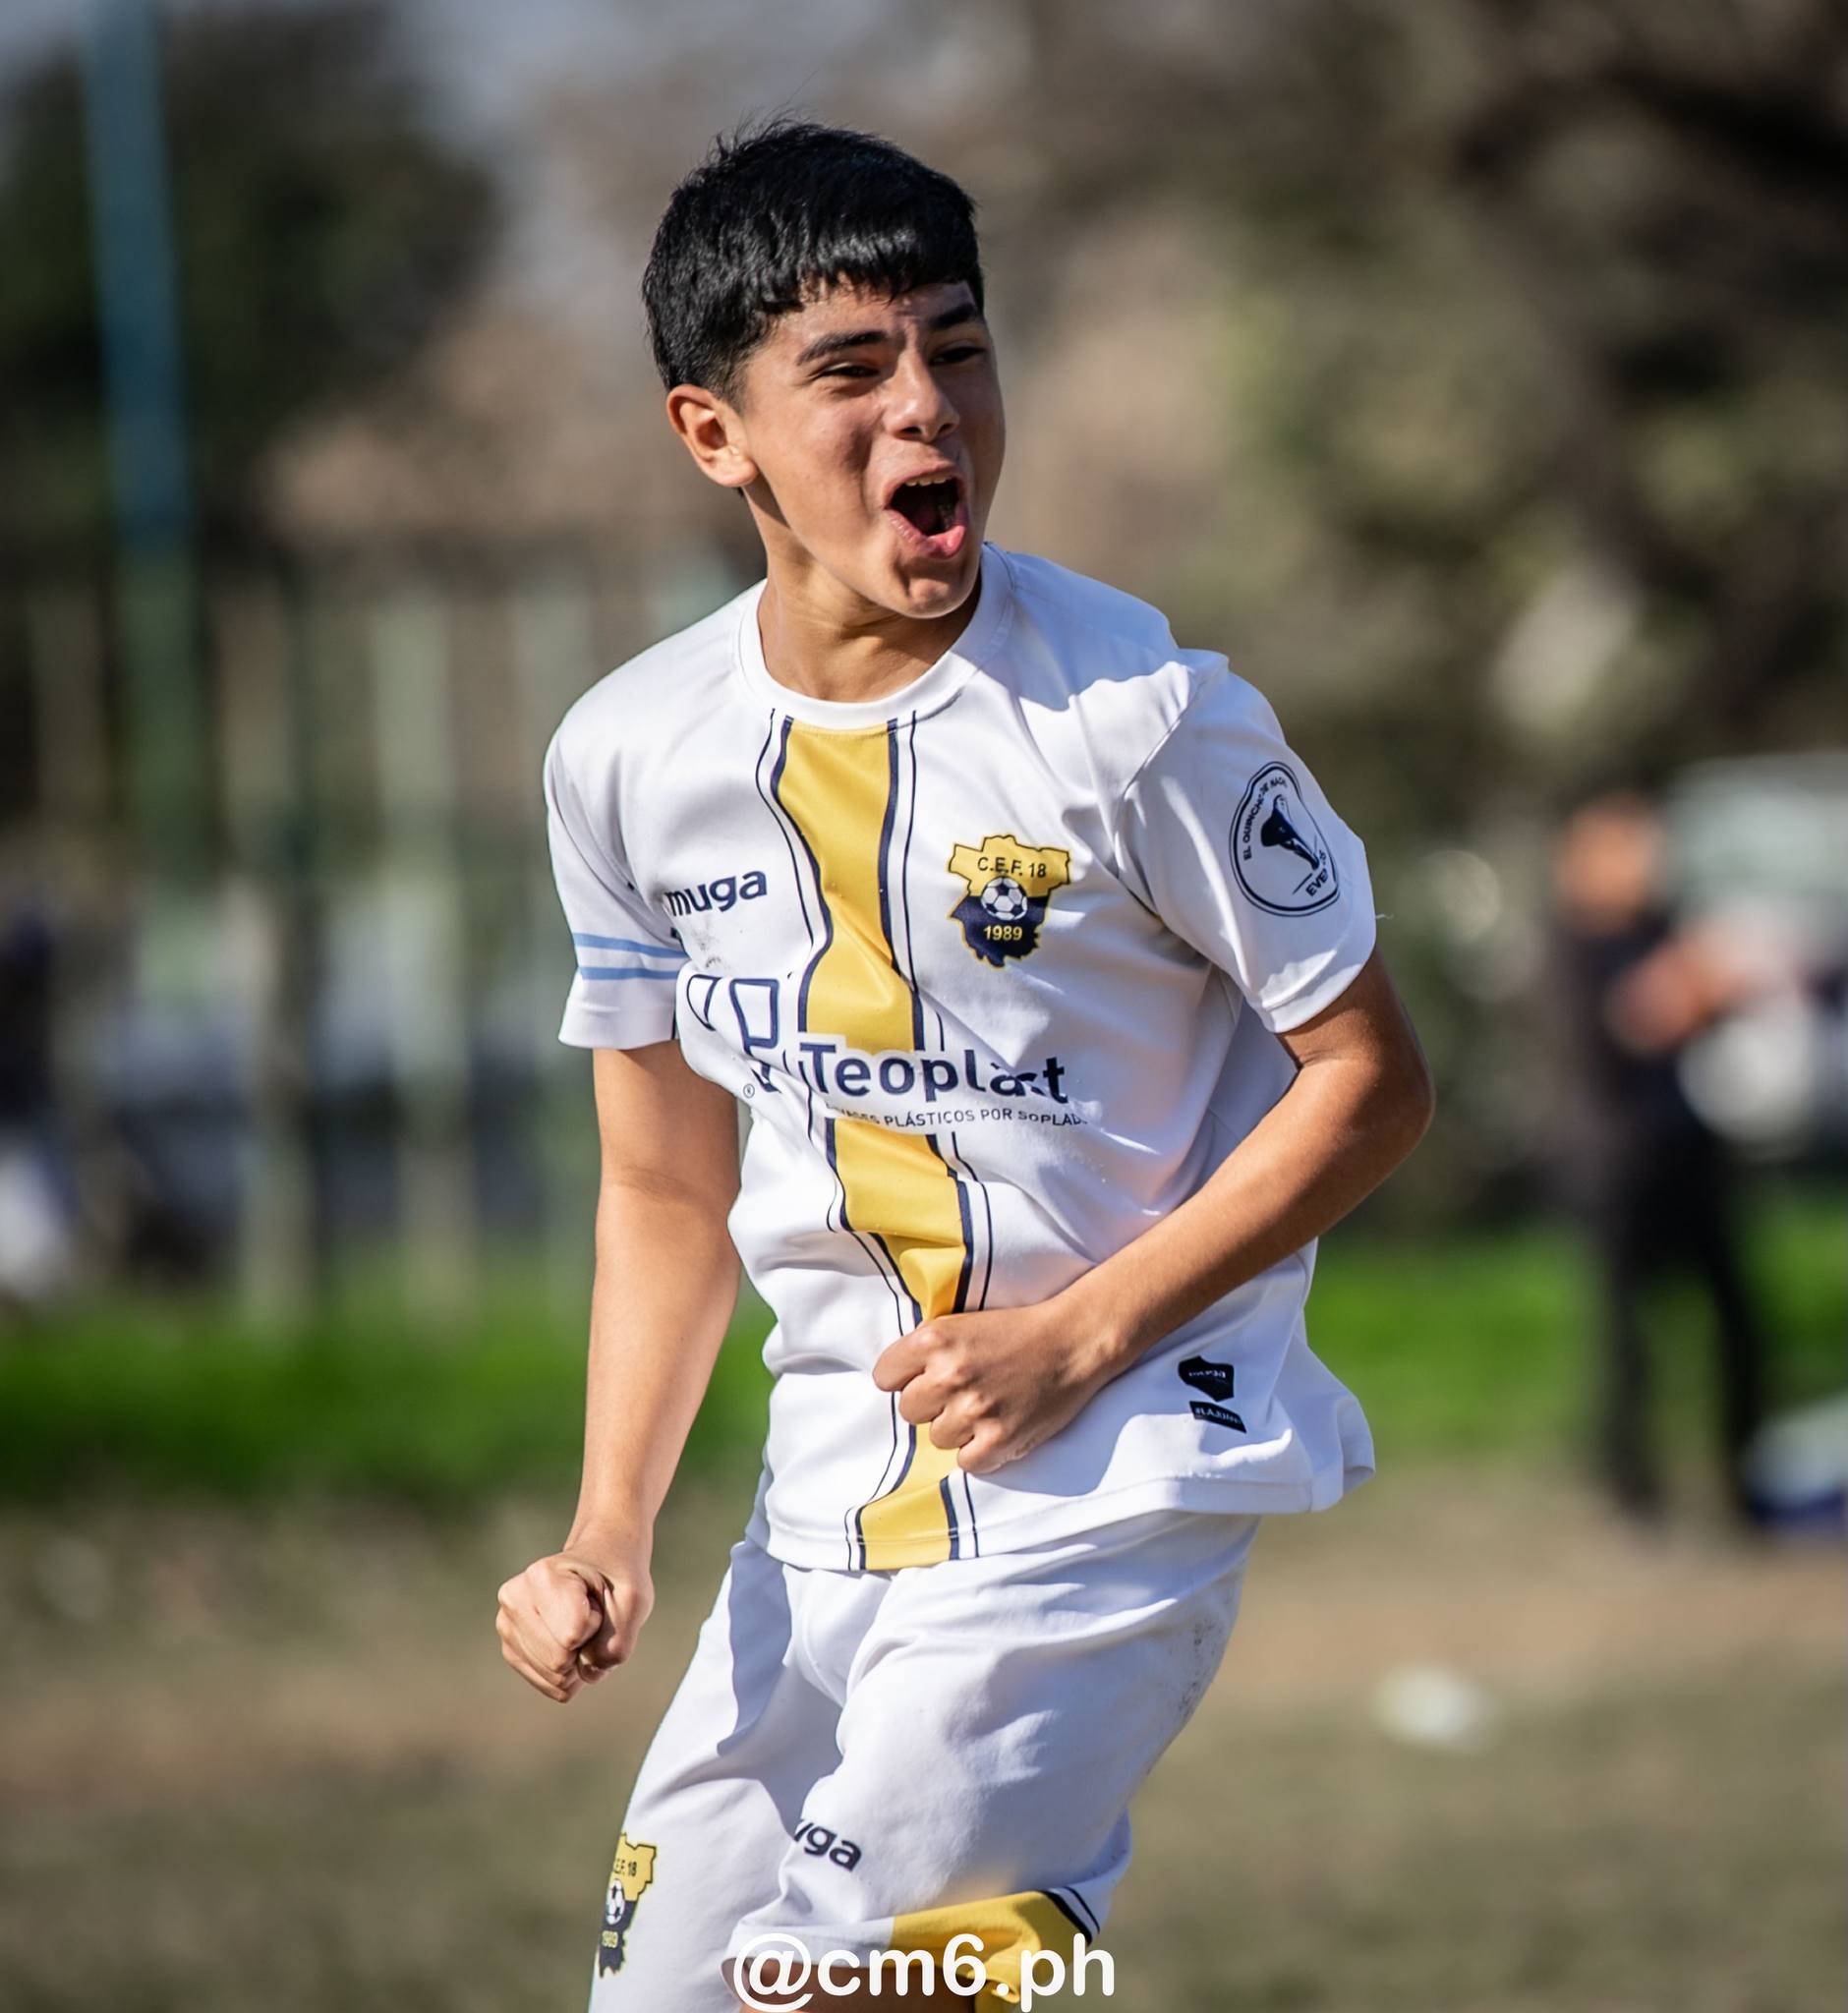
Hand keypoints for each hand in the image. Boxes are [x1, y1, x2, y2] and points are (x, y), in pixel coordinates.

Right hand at [495, 1533, 653, 1703]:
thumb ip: (616, 1644)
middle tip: (591, 1613)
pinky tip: (570, 1640)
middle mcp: (514, 1599)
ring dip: (580, 1659)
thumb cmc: (616, 1579)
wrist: (601, 1566)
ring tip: (580, 1623)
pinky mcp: (511, 1650)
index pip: (573, 1635)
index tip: (597, 1599)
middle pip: (558, 1662)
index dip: (597, 1624)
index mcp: (541, 1576)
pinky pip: (551, 1686)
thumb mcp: (634, 1601)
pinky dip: (571, 1672)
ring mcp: (507, 1626)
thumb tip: (585, 1675)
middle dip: (587, 1645)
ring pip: (554, 1678)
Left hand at [871, 1295, 1121, 1477]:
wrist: (1072, 1343)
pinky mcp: (999, 1440)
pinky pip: (966, 1461)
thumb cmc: (1015, 1332)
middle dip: (932, 1404)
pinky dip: (981, 1450)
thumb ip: (924, 1350)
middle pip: (909, 1411)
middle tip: (964, 1390)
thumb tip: (893, 1384)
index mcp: (933, 1340)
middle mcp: (949, 1375)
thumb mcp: (960, 1323)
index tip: (926, 1375)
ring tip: (988, 1404)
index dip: (904, 1378)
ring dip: (958, 1427)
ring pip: (937, 1438)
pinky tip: (998, 1426)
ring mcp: (974, 1410)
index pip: (884, 1377)